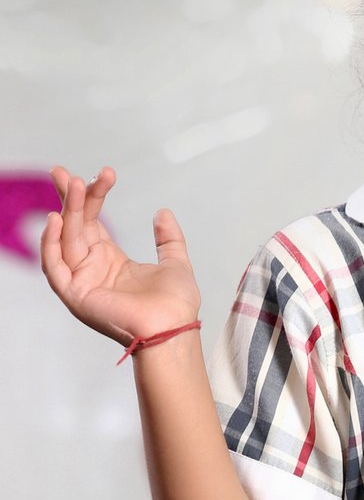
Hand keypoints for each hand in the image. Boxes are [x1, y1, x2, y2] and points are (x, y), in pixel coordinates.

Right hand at [40, 166, 200, 347]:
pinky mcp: (76, 295)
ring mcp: (82, 282)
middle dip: (69, 197)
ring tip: (73, 185)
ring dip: (66, 211)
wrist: (175, 328)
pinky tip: (56, 219)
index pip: (91, 222)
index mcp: (110, 261)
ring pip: (66, 239)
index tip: (97, 174)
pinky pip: (54, 267)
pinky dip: (51, 244)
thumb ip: (168, 238)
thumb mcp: (175, 262)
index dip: (89, 197)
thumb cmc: (176, 305)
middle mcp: (92, 269)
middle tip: (63, 171)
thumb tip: (161, 212)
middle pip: (74, 226)